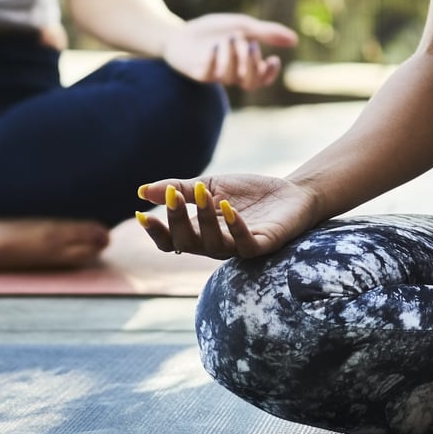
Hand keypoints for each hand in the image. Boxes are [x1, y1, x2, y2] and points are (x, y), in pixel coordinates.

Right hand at [134, 172, 319, 259]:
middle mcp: (217, 245)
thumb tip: (142, 191)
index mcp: (200, 233)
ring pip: (214, 245)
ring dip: (205, 219)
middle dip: (177, 220)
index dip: (156, 232)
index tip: (141, 214)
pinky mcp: (264, 245)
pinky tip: (228, 207)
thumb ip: (180, 188)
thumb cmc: (249, 193)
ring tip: (203, 193)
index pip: (171, 242)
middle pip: (188, 244)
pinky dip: (236, 227)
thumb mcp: (210, 186)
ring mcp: (239, 247)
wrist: (291, 193)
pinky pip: (246, 244)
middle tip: (174, 195)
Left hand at [161, 13, 297, 89]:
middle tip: (248, 43)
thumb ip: (267, 33)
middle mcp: (231, 74)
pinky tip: (214, 46)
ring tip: (228, 38)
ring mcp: (214, 75)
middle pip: (249, 82)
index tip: (273, 59)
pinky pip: (210, 74)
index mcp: (243, 65)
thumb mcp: (243, 26)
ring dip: (232, 56)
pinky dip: (214, 60)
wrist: (179, 32)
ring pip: (231, 76)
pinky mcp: (197, 74)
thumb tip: (295, 40)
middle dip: (252, 63)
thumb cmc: (213, 30)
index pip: (261, 79)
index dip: (269, 74)